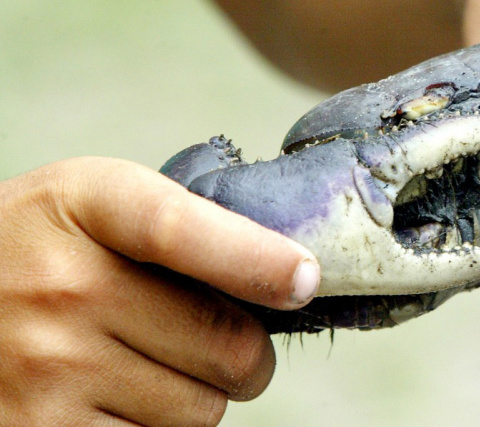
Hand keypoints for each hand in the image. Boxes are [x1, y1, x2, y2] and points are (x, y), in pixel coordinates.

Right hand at [0, 158, 319, 424]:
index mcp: (89, 207)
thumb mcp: (99, 204)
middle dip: (246, 355)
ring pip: (200, 411)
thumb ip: (187, 227)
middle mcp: (64, 288)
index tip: (304, 282)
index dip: (257, 261)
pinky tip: (117, 397)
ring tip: (148, 365)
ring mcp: (48, 370)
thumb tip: (289, 280)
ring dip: (198, 396)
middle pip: (227, 347)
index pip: (184, 232)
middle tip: (223, 344)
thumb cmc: (45, 248)